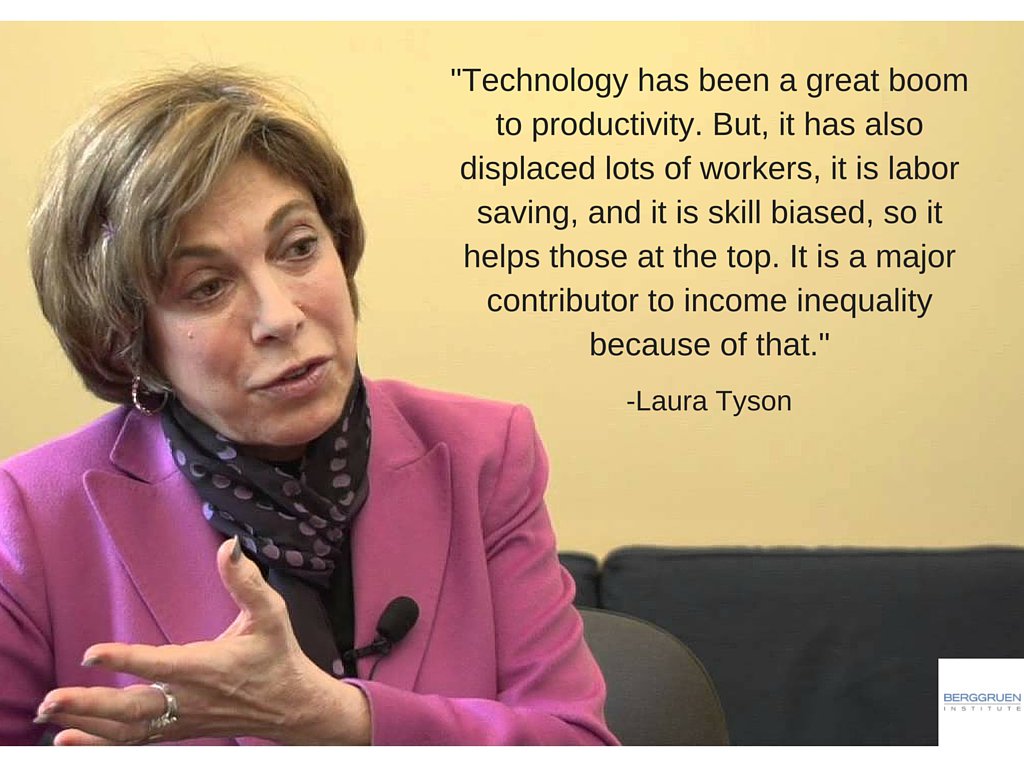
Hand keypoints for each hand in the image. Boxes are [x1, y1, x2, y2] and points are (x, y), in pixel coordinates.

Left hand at [35, 537, 369, 744]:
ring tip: (49, 716)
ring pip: (128, 730)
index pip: (163, 665)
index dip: (127, 660)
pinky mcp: (177, 728)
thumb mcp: (271, 614)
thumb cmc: (278, 655)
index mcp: (209, 667)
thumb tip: (230, 547)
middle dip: (90, 705)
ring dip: (87, 725)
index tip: (93, 653)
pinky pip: (134, 742)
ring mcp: (181, 718)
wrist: (291, 705)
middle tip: (51, 700)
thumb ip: (247, 581)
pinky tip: (67, 739)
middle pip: (133, 709)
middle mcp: (191, 698)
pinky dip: (100, 743)